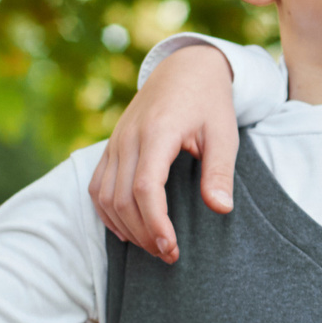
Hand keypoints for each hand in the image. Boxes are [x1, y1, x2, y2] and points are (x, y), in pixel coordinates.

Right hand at [88, 44, 238, 261]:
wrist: (185, 68)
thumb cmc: (209, 102)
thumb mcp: (224, 133)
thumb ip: (220, 171)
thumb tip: (221, 209)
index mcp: (158, 132)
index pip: (145, 187)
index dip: (155, 223)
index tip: (172, 248)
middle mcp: (129, 138)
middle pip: (121, 198)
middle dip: (144, 234)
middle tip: (170, 255)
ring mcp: (115, 142)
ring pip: (104, 196)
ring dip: (125, 227)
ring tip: (154, 246)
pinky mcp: (111, 146)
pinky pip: (97, 186)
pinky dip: (107, 212)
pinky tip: (128, 230)